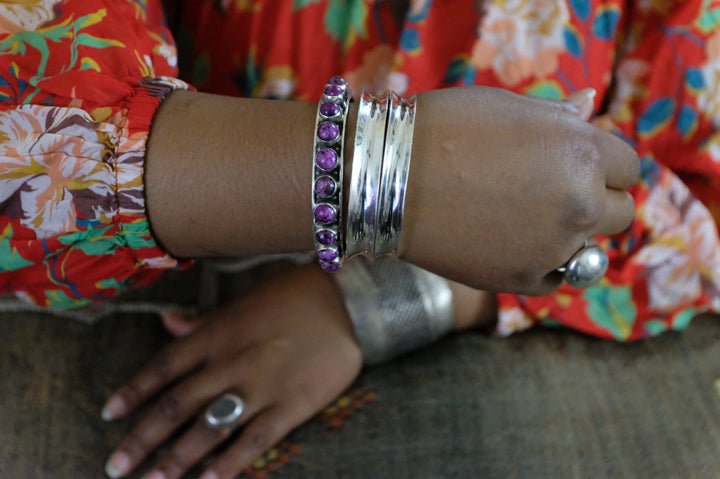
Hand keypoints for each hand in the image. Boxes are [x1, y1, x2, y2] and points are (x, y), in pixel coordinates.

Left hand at [101, 265, 361, 478]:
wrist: (348, 302)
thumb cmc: (294, 295)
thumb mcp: (244, 299)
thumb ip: (205, 318)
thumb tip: (167, 323)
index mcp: (218, 333)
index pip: (165, 367)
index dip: (135, 392)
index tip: (110, 414)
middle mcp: (231, 362)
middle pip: (178, 405)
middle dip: (143, 438)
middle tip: (116, 466)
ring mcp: (261, 387)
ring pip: (209, 428)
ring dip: (176, 458)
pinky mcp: (291, 406)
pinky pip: (255, 440)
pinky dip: (229, 464)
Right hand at [401, 86, 639, 294]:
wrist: (386, 177)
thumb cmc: (445, 128)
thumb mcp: (509, 106)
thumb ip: (560, 117)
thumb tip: (589, 107)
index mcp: (584, 153)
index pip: (627, 167)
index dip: (601, 164)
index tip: (573, 164)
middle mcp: (579, 204)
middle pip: (619, 213)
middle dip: (593, 201)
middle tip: (550, 192)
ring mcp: (552, 248)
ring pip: (589, 251)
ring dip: (568, 236)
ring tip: (523, 219)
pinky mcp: (521, 281)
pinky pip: (554, 278)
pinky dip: (540, 264)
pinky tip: (508, 243)